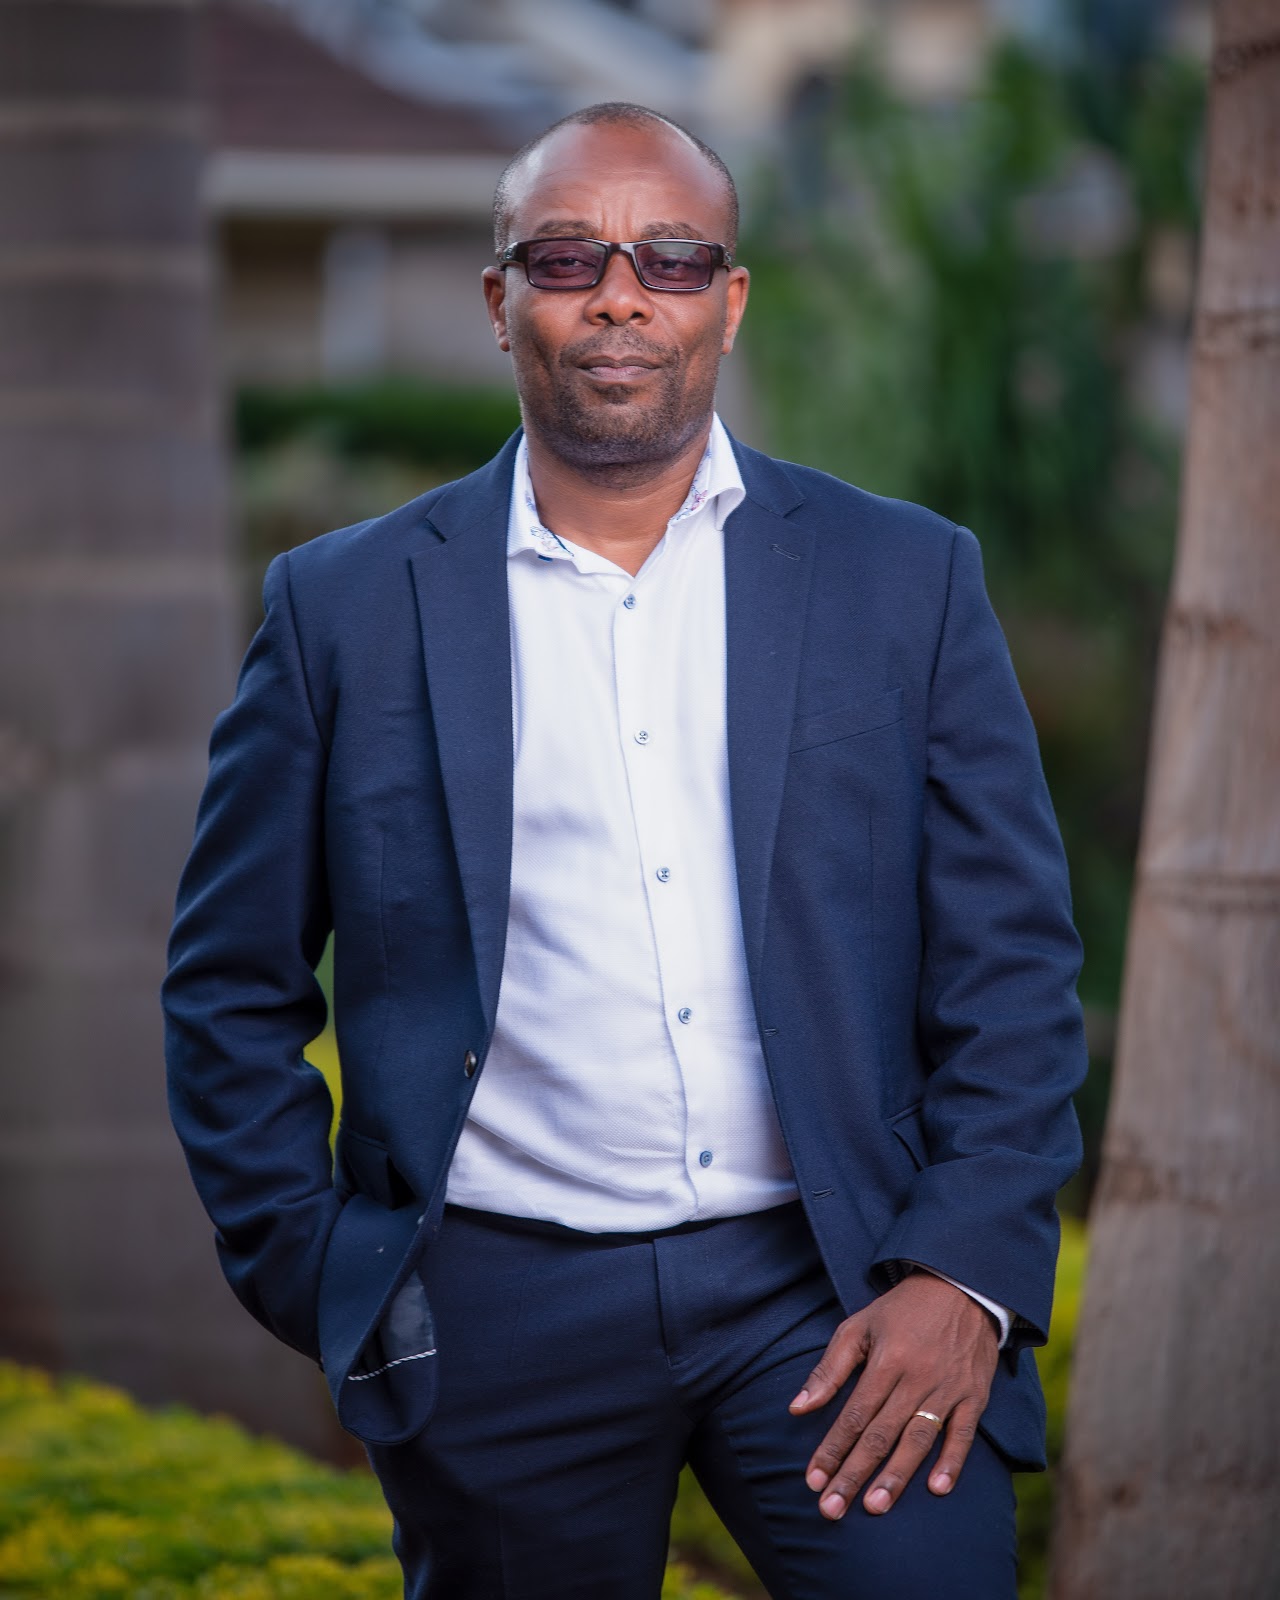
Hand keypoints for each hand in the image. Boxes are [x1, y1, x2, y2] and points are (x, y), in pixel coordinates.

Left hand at [789, 1272, 998, 1518]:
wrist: (960, 1285)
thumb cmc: (901, 1310)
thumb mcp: (858, 1326)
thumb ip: (829, 1370)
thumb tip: (797, 1408)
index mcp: (887, 1360)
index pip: (854, 1414)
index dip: (832, 1449)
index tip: (813, 1481)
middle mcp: (917, 1377)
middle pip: (881, 1434)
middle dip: (854, 1474)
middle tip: (832, 1510)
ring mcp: (948, 1388)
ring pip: (919, 1439)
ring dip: (896, 1476)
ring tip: (874, 1507)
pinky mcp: (974, 1396)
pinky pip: (964, 1434)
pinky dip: (952, 1462)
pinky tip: (937, 1489)